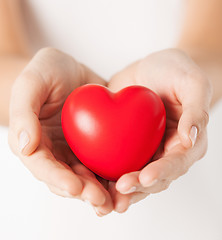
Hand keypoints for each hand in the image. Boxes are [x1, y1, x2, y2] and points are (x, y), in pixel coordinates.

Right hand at [8, 47, 112, 215]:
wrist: (70, 69)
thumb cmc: (47, 71)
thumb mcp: (32, 83)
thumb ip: (24, 113)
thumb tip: (25, 146)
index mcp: (35, 142)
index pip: (43, 166)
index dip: (57, 179)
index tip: (75, 187)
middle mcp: (55, 151)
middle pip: (67, 178)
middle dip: (83, 192)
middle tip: (101, 201)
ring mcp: (75, 149)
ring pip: (86, 176)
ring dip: (100, 190)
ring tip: (115, 201)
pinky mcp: (94, 144)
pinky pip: (103, 161)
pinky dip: (113, 174)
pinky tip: (126, 180)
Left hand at [108, 49, 211, 212]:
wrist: (152, 67)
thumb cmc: (176, 72)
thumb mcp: (191, 83)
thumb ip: (196, 110)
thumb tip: (190, 138)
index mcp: (185, 142)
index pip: (176, 163)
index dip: (162, 172)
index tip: (145, 177)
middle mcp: (165, 151)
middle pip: (153, 177)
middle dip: (137, 187)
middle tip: (119, 191)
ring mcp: (144, 149)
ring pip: (134, 176)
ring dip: (120, 190)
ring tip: (104, 200)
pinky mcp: (125, 144)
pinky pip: (116, 161)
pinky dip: (105, 174)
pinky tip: (92, 182)